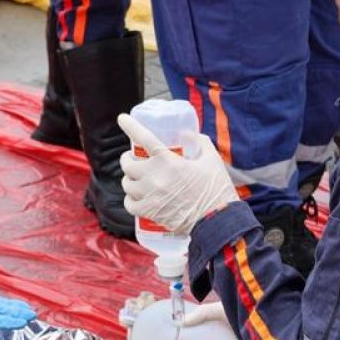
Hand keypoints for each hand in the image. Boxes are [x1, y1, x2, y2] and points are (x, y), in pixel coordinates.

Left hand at [118, 113, 238, 234]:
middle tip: (132, 159)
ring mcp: (150, 195)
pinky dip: (130, 200)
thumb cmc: (216, 190)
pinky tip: (135, 198)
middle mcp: (154, 177)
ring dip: (129, 179)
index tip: (122, 119)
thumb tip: (191, 134)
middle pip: (127, 164)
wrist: (217, 220)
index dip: (130, 126)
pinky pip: (129, 204)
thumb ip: (201, 143)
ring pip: (126, 183)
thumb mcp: (212, 160)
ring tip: (135, 180)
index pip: (144, 137)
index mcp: (168, 161)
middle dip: (127, 159)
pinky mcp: (150, 212)